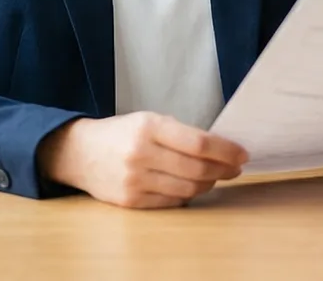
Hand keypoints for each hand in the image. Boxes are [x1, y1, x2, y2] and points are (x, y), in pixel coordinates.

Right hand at [37, 112, 248, 207]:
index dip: (226, 150)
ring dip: (209, 184)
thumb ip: (181, 133)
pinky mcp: (130, 201)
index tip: (242, 154)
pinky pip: (172, 202)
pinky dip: (188, 195)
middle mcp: (141, 154)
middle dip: (223, 170)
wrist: (80, 153)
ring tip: (215, 177)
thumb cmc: (122, 133)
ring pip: (188, 189)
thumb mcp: (149, 120)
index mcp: (149, 127)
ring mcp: (135, 180)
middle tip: (235, 168)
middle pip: (197, 169)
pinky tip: (193, 187)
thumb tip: (221, 149)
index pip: (199, 143)